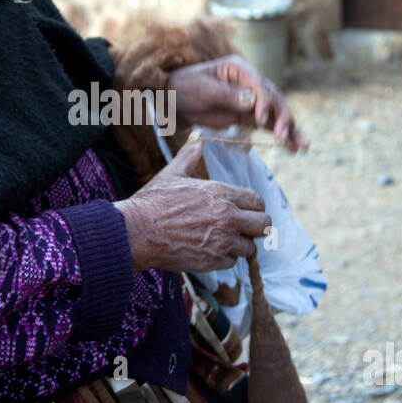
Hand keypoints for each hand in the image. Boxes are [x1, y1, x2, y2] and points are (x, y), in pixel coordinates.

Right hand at [114, 138, 268, 273]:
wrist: (137, 231)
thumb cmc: (153, 202)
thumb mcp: (172, 173)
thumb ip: (190, 156)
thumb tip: (197, 139)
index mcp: (221, 193)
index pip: (258, 201)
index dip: (254, 208)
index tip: (246, 212)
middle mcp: (227, 216)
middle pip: (264, 226)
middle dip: (255, 228)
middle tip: (243, 230)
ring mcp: (222, 240)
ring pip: (249, 248)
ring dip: (239, 246)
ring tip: (223, 242)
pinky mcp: (213, 260)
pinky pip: (232, 263)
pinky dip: (224, 259)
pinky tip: (209, 251)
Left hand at [168, 55, 307, 151]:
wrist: (173, 101)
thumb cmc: (185, 88)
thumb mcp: (203, 90)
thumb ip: (227, 95)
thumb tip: (252, 101)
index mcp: (239, 69)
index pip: (259, 85)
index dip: (264, 102)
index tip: (262, 119)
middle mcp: (250, 82)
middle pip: (273, 99)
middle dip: (282, 118)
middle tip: (284, 136)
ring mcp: (252, 99)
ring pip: (276, 114)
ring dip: (289, 130)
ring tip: (301, 146)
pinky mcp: (250, 115)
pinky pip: (269, 125)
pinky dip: (281, 136)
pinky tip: (294, 148)